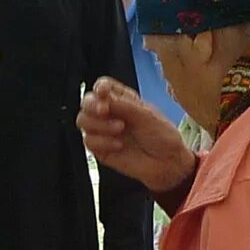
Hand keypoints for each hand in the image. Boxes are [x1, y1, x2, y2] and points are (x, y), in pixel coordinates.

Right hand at [79, 79, 199, 202]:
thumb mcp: (146, 115)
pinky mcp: (101, 149)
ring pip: (83, 121)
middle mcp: (111, 113)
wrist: (167, 163)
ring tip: (119, 130)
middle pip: (87, 102)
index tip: (103, 92)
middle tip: (104, 111)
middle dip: (93, 105)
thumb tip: (100, 97)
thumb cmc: (162, 136)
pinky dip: (102, 142)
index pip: (103, 86)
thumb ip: (122, 105)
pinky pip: (88, 141)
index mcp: (123, 100)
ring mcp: (104, 131)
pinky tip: (119, 145)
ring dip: (99, 124)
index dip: (100, 87)